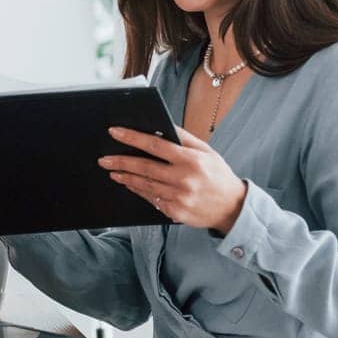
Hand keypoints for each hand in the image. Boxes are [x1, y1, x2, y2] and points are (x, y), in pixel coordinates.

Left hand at [100, 126, 247, 231]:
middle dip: (121, 161)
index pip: (156, 145)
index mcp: (191, 160)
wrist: (233, 207)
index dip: (133, 138)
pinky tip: (129, 184)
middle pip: (145, 167)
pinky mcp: (175, 212)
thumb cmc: (218, 175)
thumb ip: (184, 138)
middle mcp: (184, 179)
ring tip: (113, 171)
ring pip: (145, 185)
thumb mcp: (207, 152)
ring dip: (126, 177)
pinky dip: (139, 191)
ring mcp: (179, 197)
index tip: (115, 132)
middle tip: (104, 159)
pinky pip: (152, 199)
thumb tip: (162, 125)